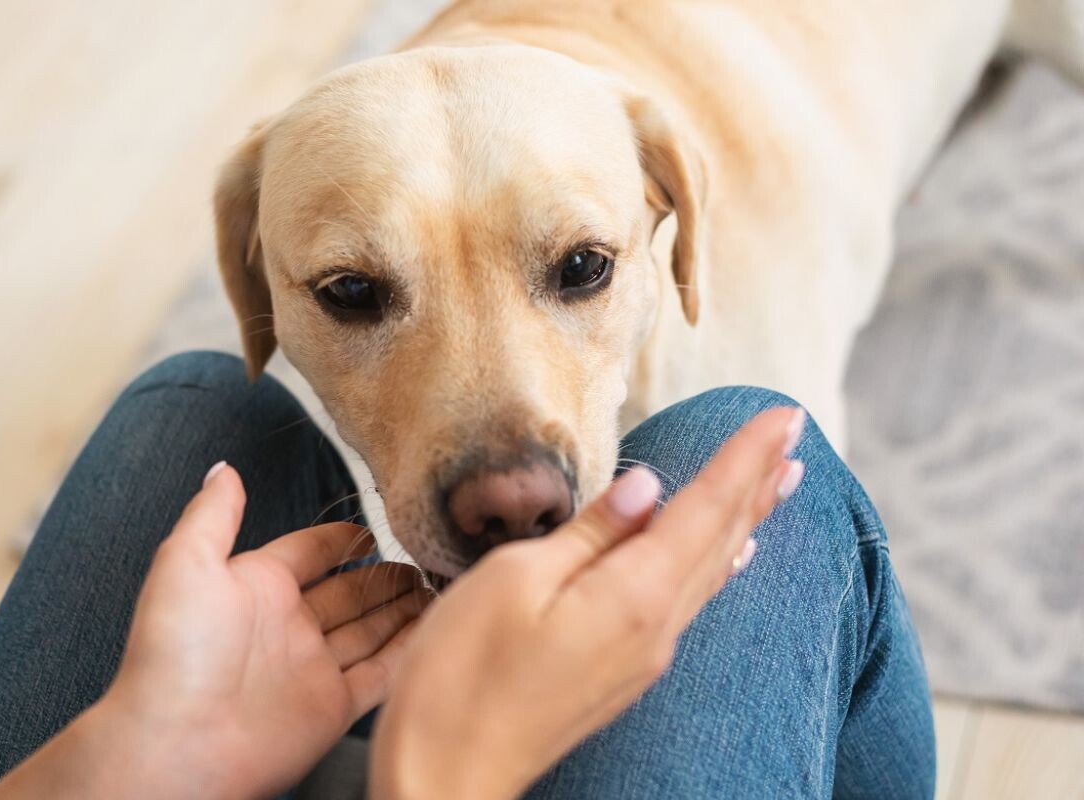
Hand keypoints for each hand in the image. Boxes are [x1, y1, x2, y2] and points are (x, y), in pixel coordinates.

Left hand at [0, 463, 428, 799]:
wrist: (178, 744)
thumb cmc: (176, 651)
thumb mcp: (185, 563)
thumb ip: (212, 514)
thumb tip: (223, 466)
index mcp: (256, 587)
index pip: (310, 552)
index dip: (343, 539)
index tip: (378, 525)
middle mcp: (288, 625)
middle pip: (349, 591)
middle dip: (385, 574)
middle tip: (426, 555)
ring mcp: (313, 667)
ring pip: (370, 629)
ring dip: (403, 607)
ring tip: (442, 584)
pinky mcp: (334, 707)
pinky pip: (382, 673)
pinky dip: (409, 651)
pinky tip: (438, 627)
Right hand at [369, 407, 804, 799]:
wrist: (447, 775)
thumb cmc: (462, 676)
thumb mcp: (514, 580)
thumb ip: (590, 532)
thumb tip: (648, 486)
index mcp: (632, 595)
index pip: (705, 508)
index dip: (745, 458)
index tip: (785, 415)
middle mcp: (655, 627)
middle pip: (721, 538)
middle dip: (759, 481)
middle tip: (796, 435)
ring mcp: (643, 655)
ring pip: (712, 570)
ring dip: (747, 519)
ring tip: (780, 483)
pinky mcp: (624, 672)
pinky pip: (689, 602)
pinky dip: (717, 563)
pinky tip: (731, 556)